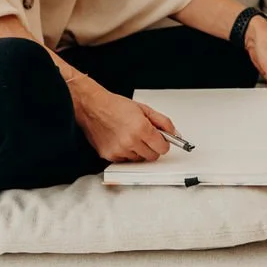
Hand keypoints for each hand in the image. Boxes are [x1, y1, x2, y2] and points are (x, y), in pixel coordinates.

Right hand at [62, 70, 176, 162]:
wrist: (93, 107)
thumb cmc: (116, 106)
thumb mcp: (144, 109)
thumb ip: (162, 122)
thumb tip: (174, 133)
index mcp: (141, 128)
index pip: (163, 148)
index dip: (163, 144)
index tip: (161, 141)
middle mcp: (130, 141)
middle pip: (152, 156)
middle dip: (152, 148)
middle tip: (145, 137)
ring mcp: (119, 150)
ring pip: (139, 159)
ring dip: (138, 151)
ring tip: (130, 136)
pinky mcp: (109, 155)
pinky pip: (125, 160)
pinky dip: (126, 153)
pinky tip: (121, 140)